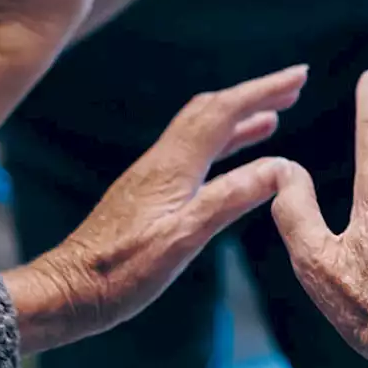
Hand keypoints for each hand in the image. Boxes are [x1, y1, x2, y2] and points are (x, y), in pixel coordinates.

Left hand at [4, 65, 308, 352]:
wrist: (67, 291)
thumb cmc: (121, 273)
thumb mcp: (184, 239)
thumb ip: (230, 199)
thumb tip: (280, 167)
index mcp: (172, 167)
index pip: (224, 112)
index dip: (263, 90)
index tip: (300, 76)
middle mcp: (162, 161)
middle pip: (212, 111)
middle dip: (255, 95)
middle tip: (294, 88)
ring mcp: (153, 176)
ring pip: (203, 131)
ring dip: (241, 117)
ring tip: (275, 115)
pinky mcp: (149, 193)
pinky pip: (195, 153)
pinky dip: (224, 144)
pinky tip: (237, 158)